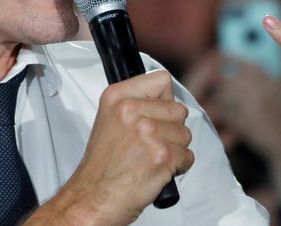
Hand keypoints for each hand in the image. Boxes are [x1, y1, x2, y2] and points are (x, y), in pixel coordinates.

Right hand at [27, 70, 192, 225]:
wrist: (92, 198)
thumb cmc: (102, 166)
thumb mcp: (109, 119)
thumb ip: (137, 102)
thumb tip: (167, 96)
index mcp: (117, 96)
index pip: (162, 80)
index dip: (164, 100)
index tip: (155, 114)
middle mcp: (131, 110)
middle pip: (178, 109)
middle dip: (171, 128)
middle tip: (150, 144)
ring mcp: (147, 132)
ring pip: (185, 134)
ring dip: (174, 149)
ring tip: (150, 158)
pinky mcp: (161, 156)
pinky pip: (187, 156)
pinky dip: (178, 167)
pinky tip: (156, 170)